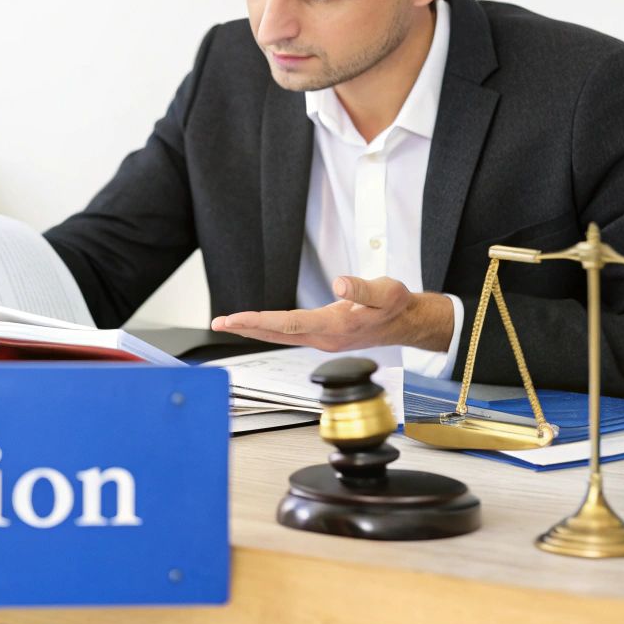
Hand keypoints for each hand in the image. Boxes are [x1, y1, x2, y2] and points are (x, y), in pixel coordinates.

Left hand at [211, 276, 453, 352]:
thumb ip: (362, 286)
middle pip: (276, 333)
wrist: (406, 324)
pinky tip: (254, 326)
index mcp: (335, 326)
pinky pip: (287, 334)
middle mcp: (324, 337)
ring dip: (253, 330)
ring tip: (226, 324)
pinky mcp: (322, 337)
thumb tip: (339, 282)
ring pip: (280, 336)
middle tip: (217, 323)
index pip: (288, 323)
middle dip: (245, 328)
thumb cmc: (395, 305)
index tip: (235, 318)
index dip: (259, 321)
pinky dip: (267, 330)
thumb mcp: (386, 290)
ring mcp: (322, 340)